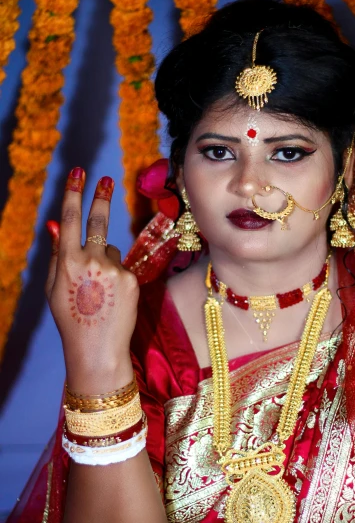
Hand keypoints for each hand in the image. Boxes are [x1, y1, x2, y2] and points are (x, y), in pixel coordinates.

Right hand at [46, 167, 137, 391]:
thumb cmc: (72, 319)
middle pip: (98, 222)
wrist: (98, 349)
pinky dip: (117, 276)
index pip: (70, 220)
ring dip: (105, 260)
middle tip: (105, 179)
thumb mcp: (55, 288)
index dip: (74, 194)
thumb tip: (55, 224)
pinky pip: (123, 266)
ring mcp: (115, 270)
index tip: (79, 173)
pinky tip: (112, 297)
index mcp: (68, 262)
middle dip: (101, 197)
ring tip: (99, 290)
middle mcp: (92, 261)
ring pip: (111, 250)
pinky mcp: (132, 279)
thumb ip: (57, 255)